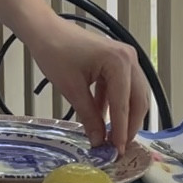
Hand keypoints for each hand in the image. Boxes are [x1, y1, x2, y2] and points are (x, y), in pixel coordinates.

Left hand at [29, 18, 151, 153]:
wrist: (44, 30)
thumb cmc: (55, 53)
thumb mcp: (72, 89)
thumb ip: (89, 117)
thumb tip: (99, 142)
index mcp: (120, 63)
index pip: (124, 104)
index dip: (121, 131)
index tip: (117, 152)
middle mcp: (129, 59)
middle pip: (138, 100)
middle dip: (130, 126)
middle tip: (118, 148)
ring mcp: (126, 59)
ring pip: (133, 95)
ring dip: (125, 116)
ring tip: (113, 137)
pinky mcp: (117, 62)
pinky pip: (122, 88)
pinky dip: (115, 104)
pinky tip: (104, 120)